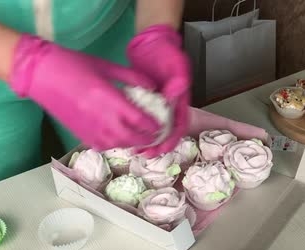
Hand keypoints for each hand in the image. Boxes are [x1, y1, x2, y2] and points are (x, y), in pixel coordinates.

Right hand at [8, 34, 160, 150]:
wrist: (39, 74)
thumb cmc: (72, 64)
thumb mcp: (106, 66)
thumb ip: (132, 77)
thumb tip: (153, 87)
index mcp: (110, 100)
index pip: (141, 121)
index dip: (155, 125)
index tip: (162, 123)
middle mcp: (102, 120)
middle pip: (133, 138)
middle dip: (148, 138)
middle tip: (156, 134)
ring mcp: (90, 130)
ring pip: (119, 145)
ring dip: (133, 143)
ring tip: (141, 137)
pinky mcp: (80, 135)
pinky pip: (104, 146)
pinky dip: (116, 144)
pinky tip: (120, 137)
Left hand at [127, 25, 191, 156]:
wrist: (151, 41)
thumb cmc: (167, 53)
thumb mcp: (177, 65)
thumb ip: (178, 82)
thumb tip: (171, 99)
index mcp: (180, 102)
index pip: (178, 127)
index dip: (171, 141)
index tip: (159, 150)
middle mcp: (169, 107)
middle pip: (165, 133)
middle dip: (155, 146)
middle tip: (143, 153)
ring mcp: (156, 105)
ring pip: (152, 128)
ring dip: (144, 140)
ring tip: (133, 149)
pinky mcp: (143, 102)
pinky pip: (140, 119)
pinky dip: (134, 127)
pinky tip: (124, 132)